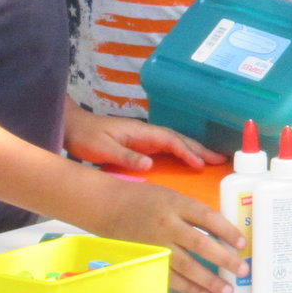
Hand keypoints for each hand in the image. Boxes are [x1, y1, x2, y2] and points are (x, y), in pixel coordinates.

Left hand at [64, 104, 217, 170]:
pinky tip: (190, 161)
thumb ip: (125, 156)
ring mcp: (145, 138)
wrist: (72, 128)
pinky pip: (167, 148)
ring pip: (175, 143)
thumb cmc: (86, 137)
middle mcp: (146, 133)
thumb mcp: (102, 149)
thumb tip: (149, 164)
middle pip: (178, 139)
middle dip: (199, 149)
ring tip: (212, 161)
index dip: (186, 151)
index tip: (200, 164)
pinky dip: (182, 152)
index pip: (169, 140)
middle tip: (219, 161)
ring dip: (194, 150)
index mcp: (140, 132)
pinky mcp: (141, 144)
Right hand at [84, 178, 243, 292]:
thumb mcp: (172, 197)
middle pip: (200, 244)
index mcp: (176, 204)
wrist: (109, 207)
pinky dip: (188, 288)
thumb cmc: (145, 200)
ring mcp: (156, 244)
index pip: (208, 217)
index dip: (228, 231)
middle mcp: (167, 224)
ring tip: (226, 290)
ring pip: (186, 265)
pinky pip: (170, 277)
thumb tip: (223, 233)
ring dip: (209, 280)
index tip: (242, 243)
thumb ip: (194, 213)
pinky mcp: (148, 259)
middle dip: (224, 259)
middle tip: (241, 269)